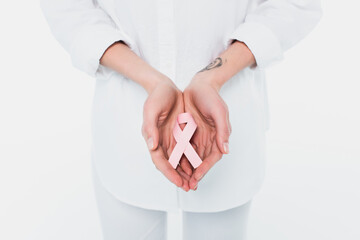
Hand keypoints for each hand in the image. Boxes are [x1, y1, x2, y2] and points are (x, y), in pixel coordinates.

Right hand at [141, 77, 193, 190]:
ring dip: (186, 171)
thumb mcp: (151, 110)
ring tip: (195, 182)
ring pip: (179, 160)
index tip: (179, 182)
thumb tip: (152, 146)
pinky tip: (199, 166)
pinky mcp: (180, 134)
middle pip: (170, 164)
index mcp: (153, 138)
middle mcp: (162, 142)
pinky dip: (191, 159)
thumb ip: (150, 128)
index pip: (160, 161)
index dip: (169, 173)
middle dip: (179, 177)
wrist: (166, 86)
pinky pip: (186, 150)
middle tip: (190, 187)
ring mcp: (171, 138)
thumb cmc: (156, 97)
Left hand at [183, 72, 231, 189]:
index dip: (205, 168)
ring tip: (180, 180)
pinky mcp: (189, 132)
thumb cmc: (211, 97)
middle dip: (196, 173)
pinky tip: (173, 165)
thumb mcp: (219, 112)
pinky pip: (184, 147)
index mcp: (218, 136)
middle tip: (188, 185)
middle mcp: (209, 138)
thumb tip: (226, 150)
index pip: (213, 157)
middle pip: (202, 160)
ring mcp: (199, 135)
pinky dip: (180, 156)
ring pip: (192, 156)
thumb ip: (223, 131)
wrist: (199, 84)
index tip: (197, 177)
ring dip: (187, 169)